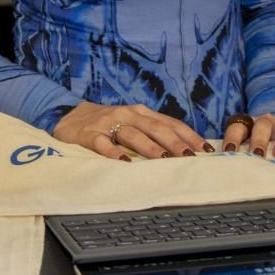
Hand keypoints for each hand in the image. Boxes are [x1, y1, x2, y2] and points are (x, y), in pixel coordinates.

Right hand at [52, 101, 211, 160]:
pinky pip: (103, 144)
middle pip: (155, 128)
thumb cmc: (109, 124)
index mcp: (142, 113)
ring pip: (133, 134)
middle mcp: (128, 114)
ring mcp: (108, 124)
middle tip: (189, 157)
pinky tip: (124, 162)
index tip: (204, 149)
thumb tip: (184, 150)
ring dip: (150, 147)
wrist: (70, 118)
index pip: (170, 123)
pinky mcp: (90, 135)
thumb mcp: (133, 123)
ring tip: (164, 160)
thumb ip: (153, 133)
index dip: (188, 135)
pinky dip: (114, 152)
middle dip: (174, 143)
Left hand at [221, 114, 274, 158]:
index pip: (237, 127)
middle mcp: (266, 122)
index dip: (233, 138)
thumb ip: (237, 158)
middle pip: (262, 125)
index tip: (230, 151)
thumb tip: (223, 174)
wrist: (274, 133)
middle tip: (258, 155)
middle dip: (259, 140)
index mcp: (248, 126)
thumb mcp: (245, 150)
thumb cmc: (256, 147)